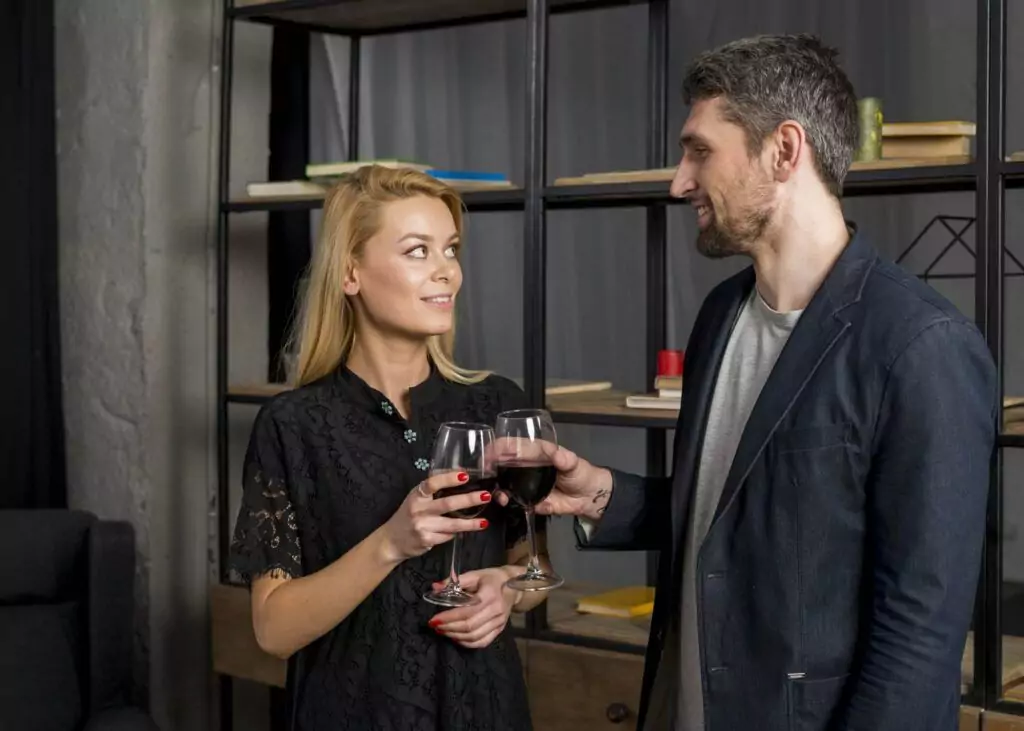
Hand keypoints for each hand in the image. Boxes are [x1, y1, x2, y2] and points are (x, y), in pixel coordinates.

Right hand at [379, 472, 491, 563]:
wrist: (391, 540)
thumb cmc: (408, 515)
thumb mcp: (416, 498)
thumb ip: (433, 489)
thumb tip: (458, 474)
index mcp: (416, 495)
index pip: (432, 483)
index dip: (448, 478)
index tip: (465, 476)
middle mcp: (418, 509)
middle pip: (447, 504)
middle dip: (468, 500)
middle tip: (485, 496)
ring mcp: (422, 526)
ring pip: (451, 524)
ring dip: (470, 523)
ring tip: (484, 522)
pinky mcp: (426, 540)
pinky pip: (447, 536)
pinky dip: (455, 534)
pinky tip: (463, 532)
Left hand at [428, 567, 520, 648]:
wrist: (513, 586)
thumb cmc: (491, 579)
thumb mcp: (474, 574)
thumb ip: (454, 581)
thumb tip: (435, 587)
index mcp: (490, 595)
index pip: (467, 611)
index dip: (449, 618)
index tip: (433, 619)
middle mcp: (496, 611)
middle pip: (469, 626)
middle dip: (449, 628)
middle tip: (435, 625)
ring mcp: (499, 622)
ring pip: (475, 637)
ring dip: (455, 636)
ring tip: (442, 631)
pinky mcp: (500, 630)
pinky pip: (482, 642)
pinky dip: (467, 643)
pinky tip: (456, 638)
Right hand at [494, 442, 612, 521]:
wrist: (588, 497)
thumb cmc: (580, 473)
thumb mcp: (573, 463)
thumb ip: (564, 459)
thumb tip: (556, 454)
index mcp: (535, 452)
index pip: (514, 445)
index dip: (499, 447)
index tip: (489, 451)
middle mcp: (526, 467)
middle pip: (503, 463)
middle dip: (491, 466)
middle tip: (484, 471)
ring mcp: (525, 484)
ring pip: (504, 482)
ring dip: (496, 485)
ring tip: (497, 491)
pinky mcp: (528, 499)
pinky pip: (513, 499)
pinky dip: (505, 500)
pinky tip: (503, 500)